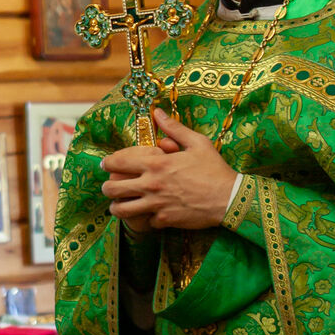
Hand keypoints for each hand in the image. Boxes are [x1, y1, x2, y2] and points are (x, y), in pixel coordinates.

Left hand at [100, 109, 237, 229]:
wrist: (229, 198)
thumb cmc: (214, 169)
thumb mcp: (197, 143)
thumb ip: (174, 128)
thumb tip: (157, 112)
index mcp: (156, 163)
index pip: (118, 162)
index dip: (108, 162)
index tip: (106, 164)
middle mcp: (151, 185)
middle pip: (112, 189)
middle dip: (107, 188)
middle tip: (109, 187)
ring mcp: (156, 204)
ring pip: (121, 210)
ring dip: (117, 207)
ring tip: (118, 205)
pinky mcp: (165, 220)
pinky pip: (145, 222)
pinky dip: (144, 219)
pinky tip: (146, 215)